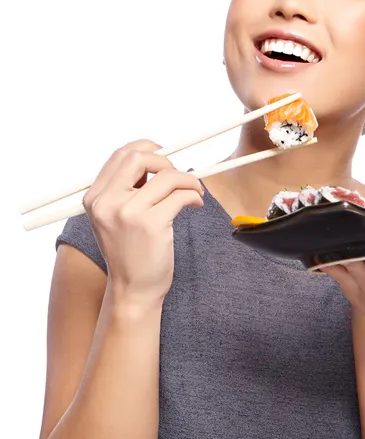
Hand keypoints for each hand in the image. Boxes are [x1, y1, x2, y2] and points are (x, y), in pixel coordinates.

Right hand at [82, 139, 203, 303]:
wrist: (133, 290)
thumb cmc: (130, 252)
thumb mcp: (115, 217)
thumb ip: (127, 189)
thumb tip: (158, 159)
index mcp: (95, 197)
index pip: (120, 154)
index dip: (147, 149)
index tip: (164, 158)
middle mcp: (106, 202)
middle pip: (138, 157)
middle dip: (166, 161)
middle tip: (178, 177)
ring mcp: (127, 213)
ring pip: (167, 175)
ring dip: (189, 180)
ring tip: (195, 191)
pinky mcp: (151, 225)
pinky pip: (181, 195)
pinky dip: (195, 195)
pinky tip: (196, 204)